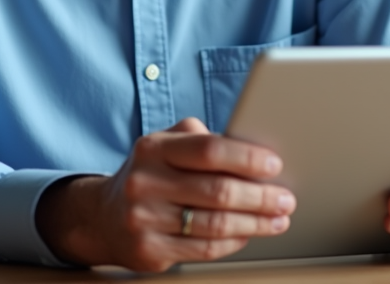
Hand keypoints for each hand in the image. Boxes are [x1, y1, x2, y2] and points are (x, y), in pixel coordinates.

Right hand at [36, 117, 295, 271]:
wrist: (104, 217)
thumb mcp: (165, 145)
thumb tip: (251, 147)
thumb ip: (200, 139)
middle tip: (285, 198)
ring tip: (277, 218)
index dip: (246, 158)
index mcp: (153, 148)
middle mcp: (144, 182)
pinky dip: (234, 242)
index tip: (274, 165)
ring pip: (215, 225)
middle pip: (217, 191)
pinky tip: (249, 234)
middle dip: (260, 196)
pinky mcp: (149, 251)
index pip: (208, 150)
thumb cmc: (150, 174)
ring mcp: (144, 219)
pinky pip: (204, 250)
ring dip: (255, 223)